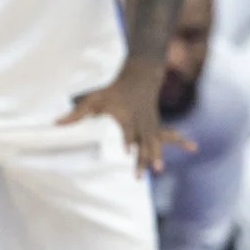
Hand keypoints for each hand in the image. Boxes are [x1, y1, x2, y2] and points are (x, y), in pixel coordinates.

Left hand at [60, 62, 189, 173]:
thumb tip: (55, 124)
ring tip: (159, 170)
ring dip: (157, 156)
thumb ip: (76, 114)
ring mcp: (151, 124)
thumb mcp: (93, 99)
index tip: (126, 150)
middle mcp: (140, 122)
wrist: (139, 76)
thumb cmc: (113, 90)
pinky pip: (170, 135)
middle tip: (141, 173)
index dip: (126, 140)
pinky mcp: (156, 125)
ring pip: (156, 142)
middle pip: (142, 142)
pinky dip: (181, 141)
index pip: (126, 131)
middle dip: (142, 157)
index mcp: (125, 116)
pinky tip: (194, 146)